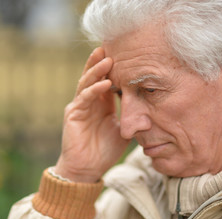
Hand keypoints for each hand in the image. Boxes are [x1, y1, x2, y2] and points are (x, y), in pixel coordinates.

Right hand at [54, 48, 129, 182]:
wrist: (87, 169)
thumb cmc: (104, 151)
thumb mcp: (122, 131)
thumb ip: (130, 117)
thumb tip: (148, 106)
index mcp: (102, 104)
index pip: (107, 80)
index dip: (113, 69)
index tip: (125, 55)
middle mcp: (90, 102)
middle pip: (94, 76)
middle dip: (101, 61)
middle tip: (111, 46)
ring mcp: (80, 106)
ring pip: (87, 82)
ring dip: (97, 70)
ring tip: (108, 58)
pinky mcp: (73, 114)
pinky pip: (84, 98)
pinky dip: (94, 90)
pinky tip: (105, 83)